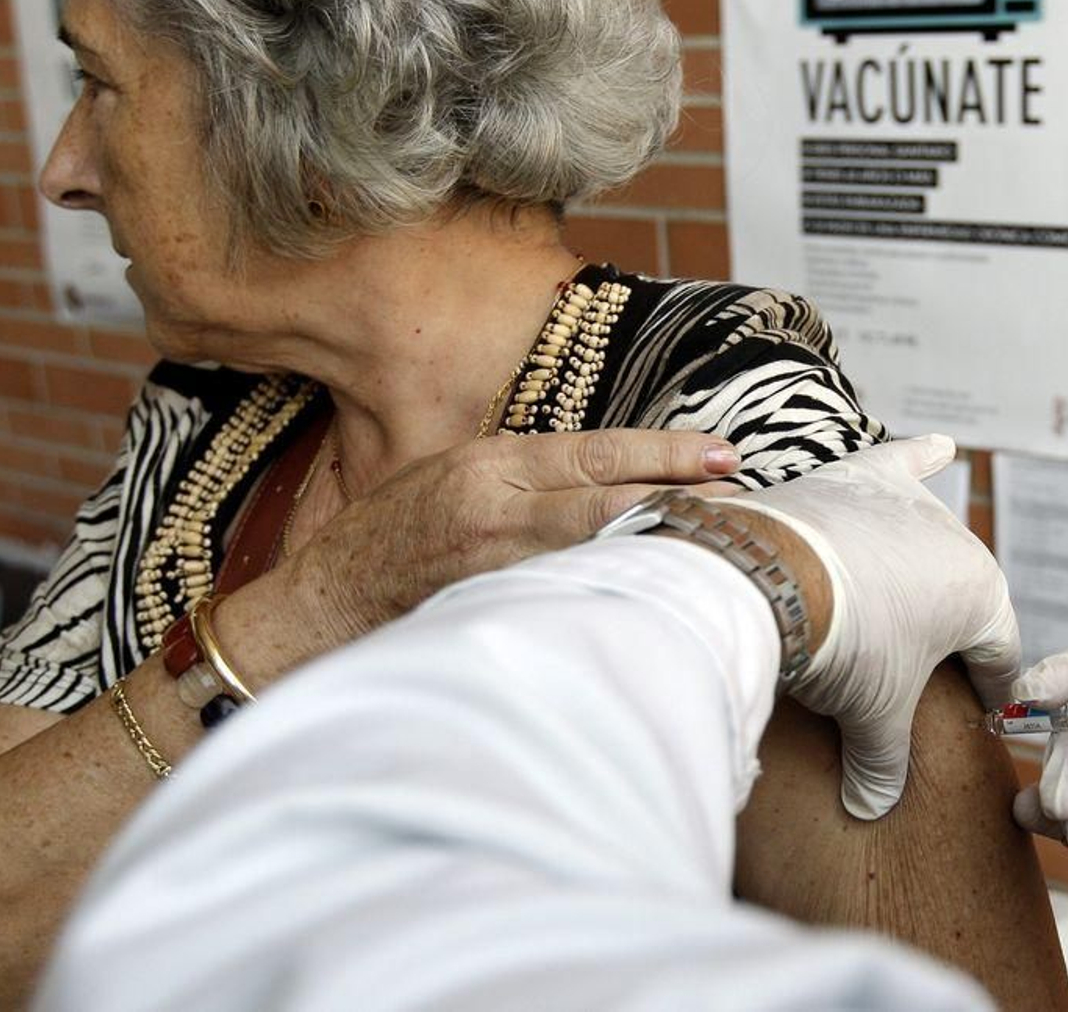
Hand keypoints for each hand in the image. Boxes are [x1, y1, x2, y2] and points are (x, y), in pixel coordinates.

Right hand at [281, 429, 740, 643]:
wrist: (325, 604)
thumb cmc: (392, 533)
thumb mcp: (454, 472)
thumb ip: (526, 471)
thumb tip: (608, 470)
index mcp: (490, 464)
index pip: (596, 452)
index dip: (665, 454)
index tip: (721, 454)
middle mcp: (498, 513)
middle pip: (611, 504)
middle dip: (682, 501)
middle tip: (742, 503)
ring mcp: (497, 570)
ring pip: (599, 556)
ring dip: (661, 550)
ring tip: (721, 548)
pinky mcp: (494, 615)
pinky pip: (570, 601)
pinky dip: (619, 596)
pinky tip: (660, 597)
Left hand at [732, 436, 1020, 819]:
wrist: (774, 580)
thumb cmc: (842, 649)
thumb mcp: (870, 718)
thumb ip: (883, 763)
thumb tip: (872, 809)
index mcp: (979, 596)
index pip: (997, 653)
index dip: (990, 690)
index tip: (985, 715)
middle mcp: (956, 540)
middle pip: (959, 594)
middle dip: (944, 631)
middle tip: (919, 666)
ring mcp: (904, 504)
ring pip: (927, 537)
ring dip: (924, 559)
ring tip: (924, 578)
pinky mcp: (858, 478)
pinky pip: (900, 464)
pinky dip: (918, 457)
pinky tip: (938, 446)